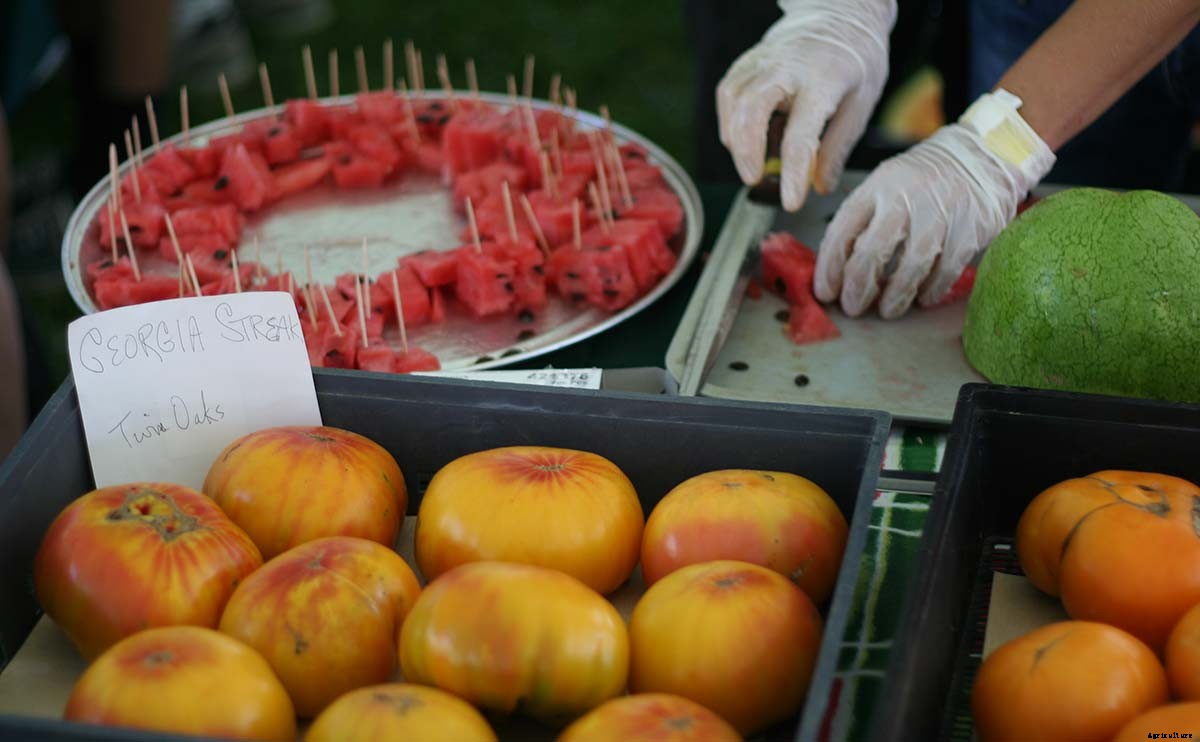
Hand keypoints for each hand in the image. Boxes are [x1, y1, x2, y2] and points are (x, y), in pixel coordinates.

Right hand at [716, 0, 896, 210]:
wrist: (838, 14)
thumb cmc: (855, 60)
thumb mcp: (861, 104)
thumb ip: (837, 147)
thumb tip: (820, 187)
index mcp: (824, 80)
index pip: (802, 134)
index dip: (794, 173)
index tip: (792, 202)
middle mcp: (788, 67)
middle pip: (752, 109)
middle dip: (747, 151)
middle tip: (753, 180)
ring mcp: (762, 61)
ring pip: (733, 102)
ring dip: (737, 140)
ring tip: (752, 164)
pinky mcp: (746, 62)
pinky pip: (727, 95)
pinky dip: (730, 123)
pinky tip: (743, 140)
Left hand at [813, 120, 1053, 318]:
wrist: (985, 154)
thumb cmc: (926, 179)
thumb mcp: (887, 184)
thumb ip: (864, 219)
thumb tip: (838, 269)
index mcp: (878, 186)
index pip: (843, 230)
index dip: (830, 267)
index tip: (825, 292)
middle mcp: (906, 196)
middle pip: (873, 251)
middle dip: (858, 287)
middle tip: (853, 308)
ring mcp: (940, 211)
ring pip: (911, 264)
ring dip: (896, 295)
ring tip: (887, 311)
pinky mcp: (971, 226)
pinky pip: (946, 267)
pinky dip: (932, 288)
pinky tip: (923, 298)